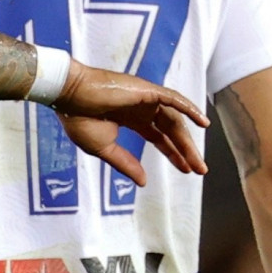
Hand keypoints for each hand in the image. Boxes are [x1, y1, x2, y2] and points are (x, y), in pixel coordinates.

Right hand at [50, 66, 206, 188]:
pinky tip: (203, 123)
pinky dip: (190, 110)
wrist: (68, 95)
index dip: (172, 153)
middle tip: (199, 170)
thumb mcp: (103, 149)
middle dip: (185, 151)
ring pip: (175, 121)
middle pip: (171, 132)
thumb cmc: (79, 118)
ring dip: (188, 141)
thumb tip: (143, 181)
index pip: (159, 138)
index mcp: (131, 120)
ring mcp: (147, 99)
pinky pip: (174, 100)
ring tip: (198, 161)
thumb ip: (125, 163)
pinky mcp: (147, 91)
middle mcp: (142, 109)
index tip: (185, 170)